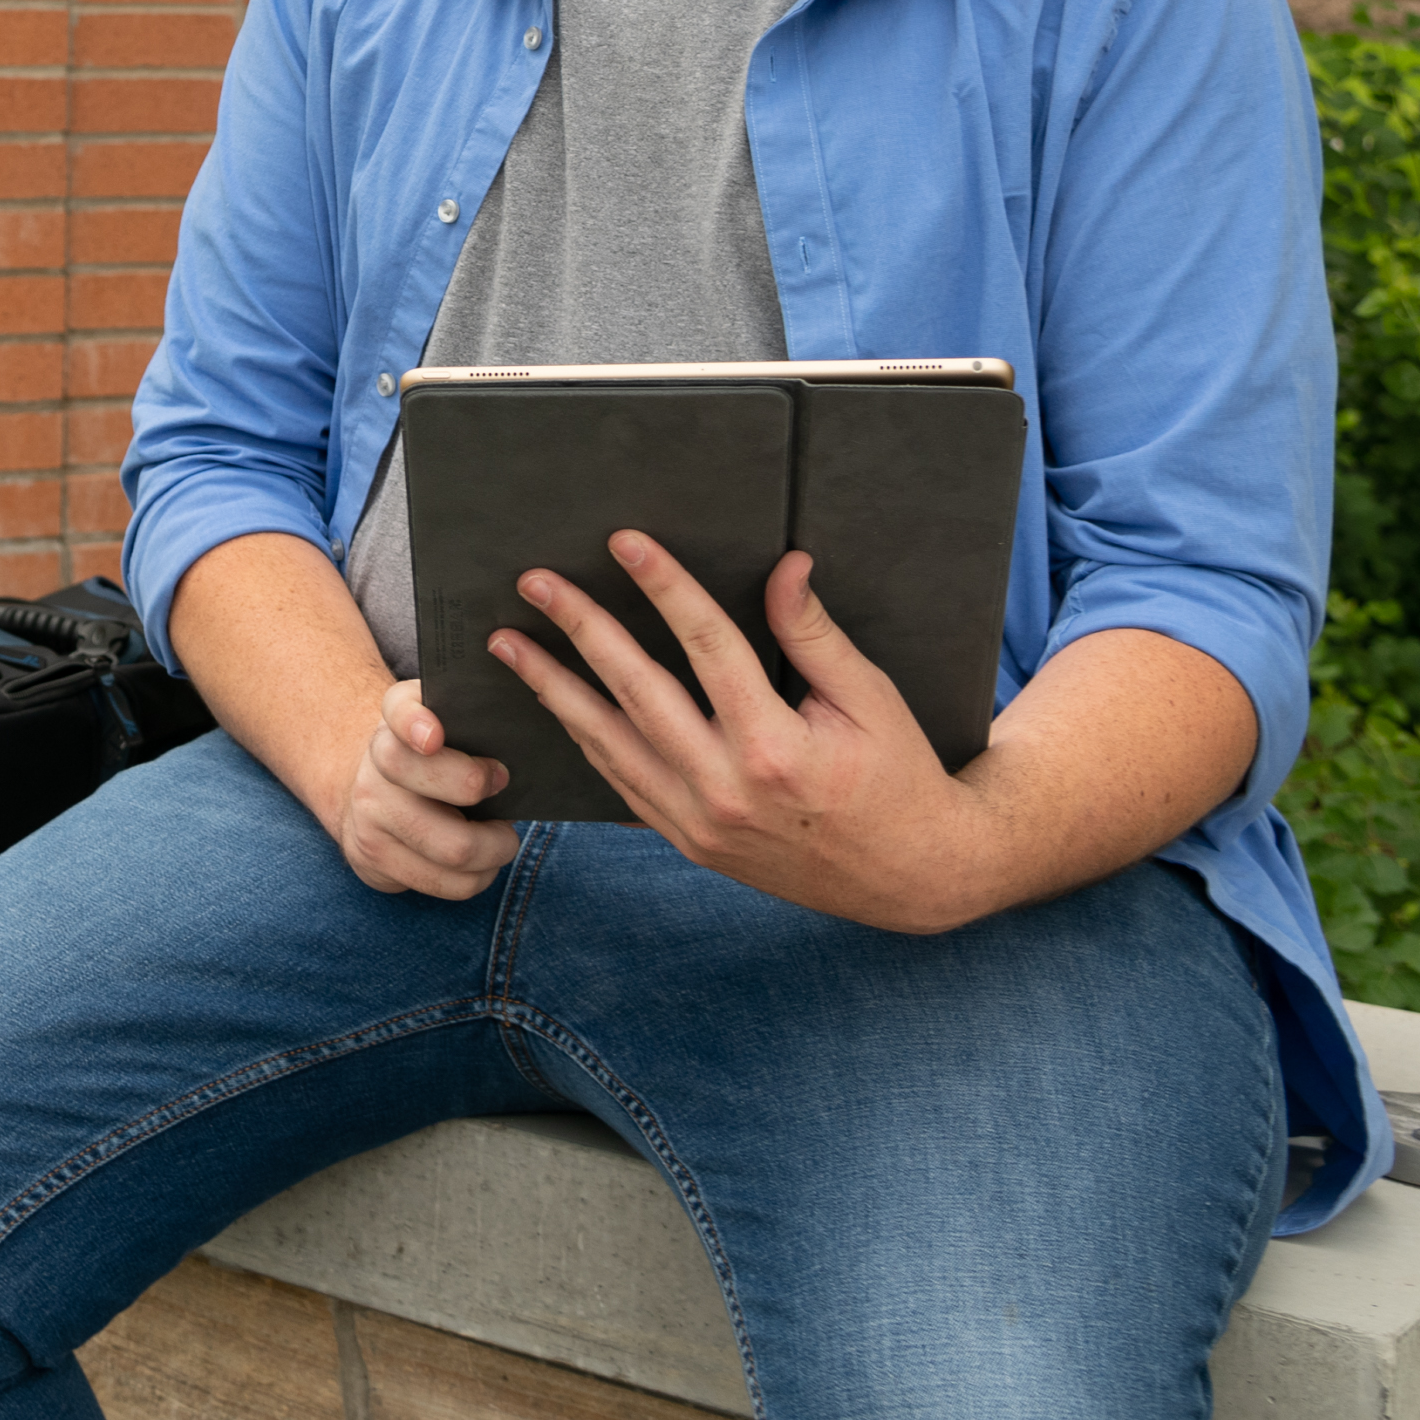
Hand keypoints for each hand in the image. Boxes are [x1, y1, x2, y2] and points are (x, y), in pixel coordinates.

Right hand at [335, 679, 521, 899]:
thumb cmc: (432, 763)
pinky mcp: (375, 859)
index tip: (434, 737)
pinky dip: (479, 876)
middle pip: (423, 780)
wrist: (373, 798)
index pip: (397, 710)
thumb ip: (475, 723)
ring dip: (495, 848)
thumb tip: (523, 749)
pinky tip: (480, 862)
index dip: (412, 722)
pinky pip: (447, 884)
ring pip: (452, 847)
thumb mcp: (445, 730)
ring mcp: (369, 815)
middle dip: (476, 786)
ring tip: (501, 838)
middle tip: (502, 786)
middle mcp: (374, 764)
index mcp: (397, 722)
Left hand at [494, 535, 993, 932]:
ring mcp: (700, 824)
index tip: (624, 542)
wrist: (912, 878)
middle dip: (579, 630)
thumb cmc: (899, 777)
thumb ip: (815, 634)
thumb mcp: (871, 700)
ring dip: (553, 689)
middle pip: (636, 691)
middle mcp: (726, 790)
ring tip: (508, 644)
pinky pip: (621, 784)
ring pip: (608, 744)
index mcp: (777, 748)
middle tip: (534, 582)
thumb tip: (785, 565)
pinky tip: (554, 703)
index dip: (664, 587)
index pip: (706, 646)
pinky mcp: (688, 844)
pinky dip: (583, 740)